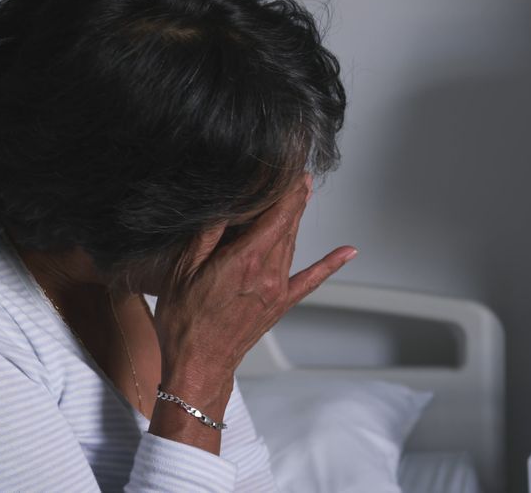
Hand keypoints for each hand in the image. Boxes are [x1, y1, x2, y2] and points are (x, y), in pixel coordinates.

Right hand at [154, 174, 357, 390]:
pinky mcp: (281, 304)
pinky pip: (311, 279)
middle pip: (287, 223)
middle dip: (293, 194)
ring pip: (293, 243)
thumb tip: (225, 202)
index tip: (289, 164)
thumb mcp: (183, 269)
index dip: (285, 185)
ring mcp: (278, 289)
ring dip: (299, 216)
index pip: (275, 212)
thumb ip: (208, 233)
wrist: (199, 365)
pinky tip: (348, 251)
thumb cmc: (185, 321)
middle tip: (298, 169)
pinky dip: (330, 263)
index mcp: (245, 259)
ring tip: (302, 191)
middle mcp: (268, 272)